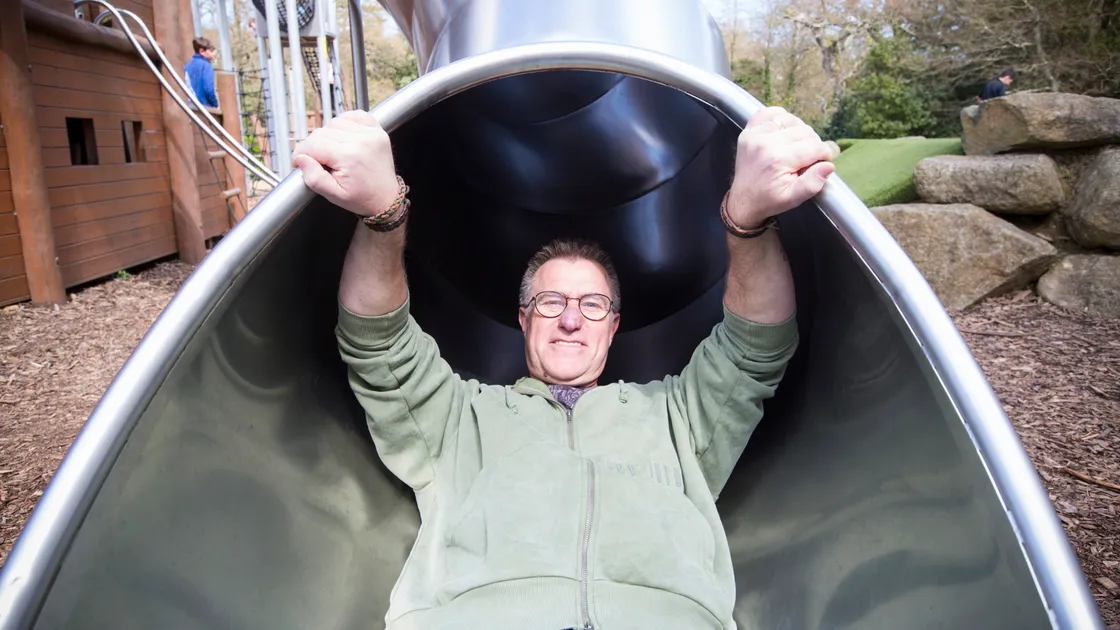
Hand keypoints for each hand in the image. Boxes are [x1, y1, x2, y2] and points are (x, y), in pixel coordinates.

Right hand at [292, 111, 399, 216]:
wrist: (386, 198)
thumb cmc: (362, 198)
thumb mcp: (333, 195)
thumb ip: (314, 177)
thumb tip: (300, 159)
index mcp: (349, 157)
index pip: (313, 144)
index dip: (301, 153)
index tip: (299, 162)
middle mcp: (361, 140)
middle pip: (321, 132)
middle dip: (314, 147)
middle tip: (319, 162)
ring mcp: (371, 133)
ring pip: (334, 122)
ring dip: (328, 135)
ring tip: (333, 152)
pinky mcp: (377, 129)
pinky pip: (353, 116)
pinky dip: (344, 123)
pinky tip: (344, 138)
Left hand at [725, 107, 839, 227]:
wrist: (743, 200)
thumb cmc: (769, 200)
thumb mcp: (794, 198)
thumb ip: (813, 183)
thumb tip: (829, 165)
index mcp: (778, 159)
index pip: (814, 147)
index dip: (825, 154)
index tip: (826, 160)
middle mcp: (765, 142)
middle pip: (805, 131)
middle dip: (814, 144)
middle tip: (809, 158)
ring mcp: (755, 134)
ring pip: (791, 120)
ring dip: (799, 131)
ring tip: (797, 147)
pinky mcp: (748, 130)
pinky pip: (769, 113)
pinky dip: (781, 118)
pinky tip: (784, 132)